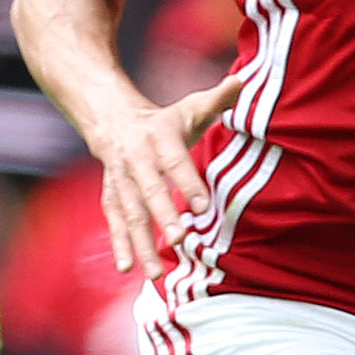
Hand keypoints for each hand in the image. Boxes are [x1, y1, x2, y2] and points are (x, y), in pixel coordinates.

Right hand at [89, 72, 243, 273]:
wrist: (112, 120)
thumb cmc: (165, 121)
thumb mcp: (190, 108)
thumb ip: (217, 99)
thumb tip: (242, 81)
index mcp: (159, 137)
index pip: (174, 161)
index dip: (188, 182)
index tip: (204, 206)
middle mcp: (135, 160)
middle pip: (149, 191)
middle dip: (163, 216)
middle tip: (179, 239)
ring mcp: (120, 181)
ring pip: (129, 213)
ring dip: (140, 243)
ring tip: (154, 272)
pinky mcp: (112, 197)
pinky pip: (114, 223)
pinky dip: (119, 246)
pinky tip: (126, 269)